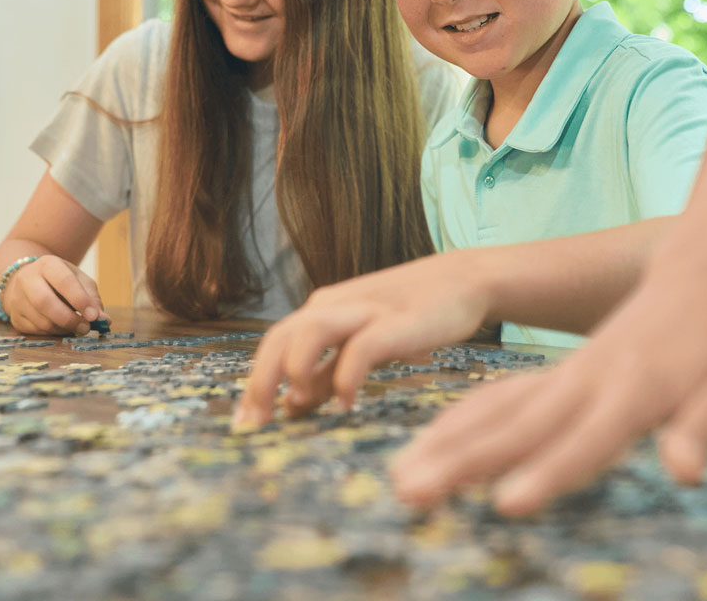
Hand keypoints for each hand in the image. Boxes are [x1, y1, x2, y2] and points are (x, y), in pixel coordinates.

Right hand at [1, 254, 107, 335]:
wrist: (30, 280)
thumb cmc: (60, 280)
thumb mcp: (79, 280)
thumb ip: (92, 298)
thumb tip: (104, 319)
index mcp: (48, 264)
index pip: (64, 281)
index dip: (80, 300)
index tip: (94, 316)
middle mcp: (27, 279)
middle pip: (45, 302)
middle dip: (68, 319)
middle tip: (86, 328)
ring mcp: (17, 299)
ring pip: (40, 320)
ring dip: (63, 329)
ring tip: (78, 328)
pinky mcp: (14, 317)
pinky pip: (35, 331)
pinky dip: (53, 333)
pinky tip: (62, 328)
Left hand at [234, 250, 490, 427]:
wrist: (462, 281)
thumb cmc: (410, 317)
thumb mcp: (361, 344)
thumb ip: (327, 372)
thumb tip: (291, 406)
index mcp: (323, 310)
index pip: (274, 344)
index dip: (254, 383)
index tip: (244, 425)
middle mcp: (336, 305)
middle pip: (281, 337)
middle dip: (261, 382)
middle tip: (254, 426)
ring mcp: (366, 310)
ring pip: (311, 330)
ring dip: (296, 369)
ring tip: (298, 406)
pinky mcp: (396, 320)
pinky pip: (361, 346)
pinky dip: (347, 376)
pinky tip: (347, 404)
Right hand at [390, 224, 706, 514]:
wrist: (704, 262)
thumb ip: (702, 429)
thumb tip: (684, 471)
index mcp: (634, 388)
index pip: (587, 439)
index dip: (550, 473)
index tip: (508, 504)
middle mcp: (588, 380)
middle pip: (519, 424)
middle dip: (465, 461)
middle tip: (410, 491)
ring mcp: (568, 373)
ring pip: (498, 409)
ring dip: (449, 442)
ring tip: (402, 477)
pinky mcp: (560, 373)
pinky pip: (502, 396)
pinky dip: (465, 420)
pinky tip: (434, 442)